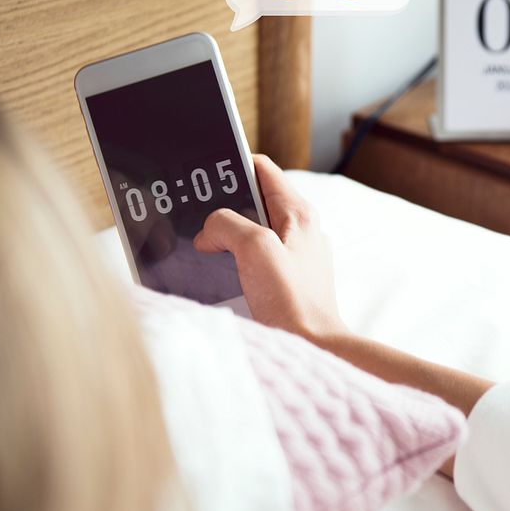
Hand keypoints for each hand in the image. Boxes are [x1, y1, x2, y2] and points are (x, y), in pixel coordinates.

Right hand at [193, 154, 348, 340]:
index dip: (232, 166)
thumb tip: (209, 230)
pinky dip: (236, 256)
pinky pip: (257, 255)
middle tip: (197, 212)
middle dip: (225, 204)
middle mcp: (301, 229)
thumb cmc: (292, 300)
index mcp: (298, 213)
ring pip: (254, 229)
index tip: (205, 174)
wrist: (312, 344)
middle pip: (256, 199)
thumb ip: (227, 225)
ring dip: (228, 234)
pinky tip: (220, 269)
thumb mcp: (254, 248)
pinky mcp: (288, 277)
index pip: (262, 169)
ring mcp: (296, 253)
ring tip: (205, 243)